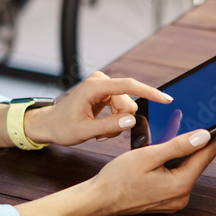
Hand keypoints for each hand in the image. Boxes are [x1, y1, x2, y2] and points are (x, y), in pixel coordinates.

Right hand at [15, 128, 215, 215]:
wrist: (99, 199)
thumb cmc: (118, 178)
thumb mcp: (149, 156)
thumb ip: (178, 146)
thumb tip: (203, 136)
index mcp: (180, 185)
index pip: (205, 156)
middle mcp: (181, 196)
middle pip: (196, 163)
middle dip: (197, 143)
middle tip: (200, 122)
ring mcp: (174, 201)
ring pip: (186, 170)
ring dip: (183, 153)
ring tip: (179, 134)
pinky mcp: (166, 201)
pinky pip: (176, 178)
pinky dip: (174, 164)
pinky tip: (166, 152)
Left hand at [24, 71, 171, 146]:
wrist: (49, 124)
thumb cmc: (61, 127)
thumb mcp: (84, 132)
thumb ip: (108, 127)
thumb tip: (131, 121)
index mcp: (94, 87)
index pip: (129, 86)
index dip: (149, 92)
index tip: (166, 99)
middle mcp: (100, 81)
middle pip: (128, 102)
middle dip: (121, 121)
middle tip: (102, 134)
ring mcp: (103, 85)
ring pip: (126, 107)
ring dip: (117, 123)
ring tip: (99, 131)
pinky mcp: (105, 92)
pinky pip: (121, 107)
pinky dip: (115, 120)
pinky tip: (101, 126)